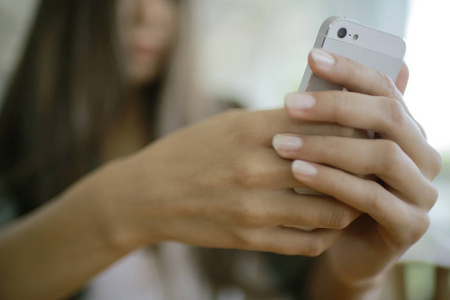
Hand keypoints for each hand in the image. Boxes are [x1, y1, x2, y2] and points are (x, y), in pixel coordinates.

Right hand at [91, 107, 362, 254]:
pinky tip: (329, 222)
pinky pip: (308, 242)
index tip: (362, 127)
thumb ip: (274, 121)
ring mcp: (254, 208)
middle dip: (361, 164)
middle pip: (337, 166)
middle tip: (370, 162)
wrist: (149, 194)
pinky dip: (327, 233)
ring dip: (350, 202)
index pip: (326, 123)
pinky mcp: (250, 239)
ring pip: (331, 210)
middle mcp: (256, 168)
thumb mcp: (228, 122)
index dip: (353, 124)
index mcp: (251, 130)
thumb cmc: (189, 151)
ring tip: (354, 194)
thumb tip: (321, 120)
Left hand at [273, 49, 441, 286]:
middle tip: (291, 103)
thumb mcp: (334, 151)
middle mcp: (422, 155)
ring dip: (329, 146)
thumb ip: (334, 118)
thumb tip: (319, 67)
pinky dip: (334, 182)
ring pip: (383, 156)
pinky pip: (372, 198)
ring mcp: (421, 192)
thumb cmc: (335, 192)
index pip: (386, 87)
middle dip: (338, 106)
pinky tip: (298, 172)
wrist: (344, 248)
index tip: (313, 57)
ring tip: (283, 144)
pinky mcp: (409, 226)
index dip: (351, 70)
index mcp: (406, 130)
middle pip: (390, 116)